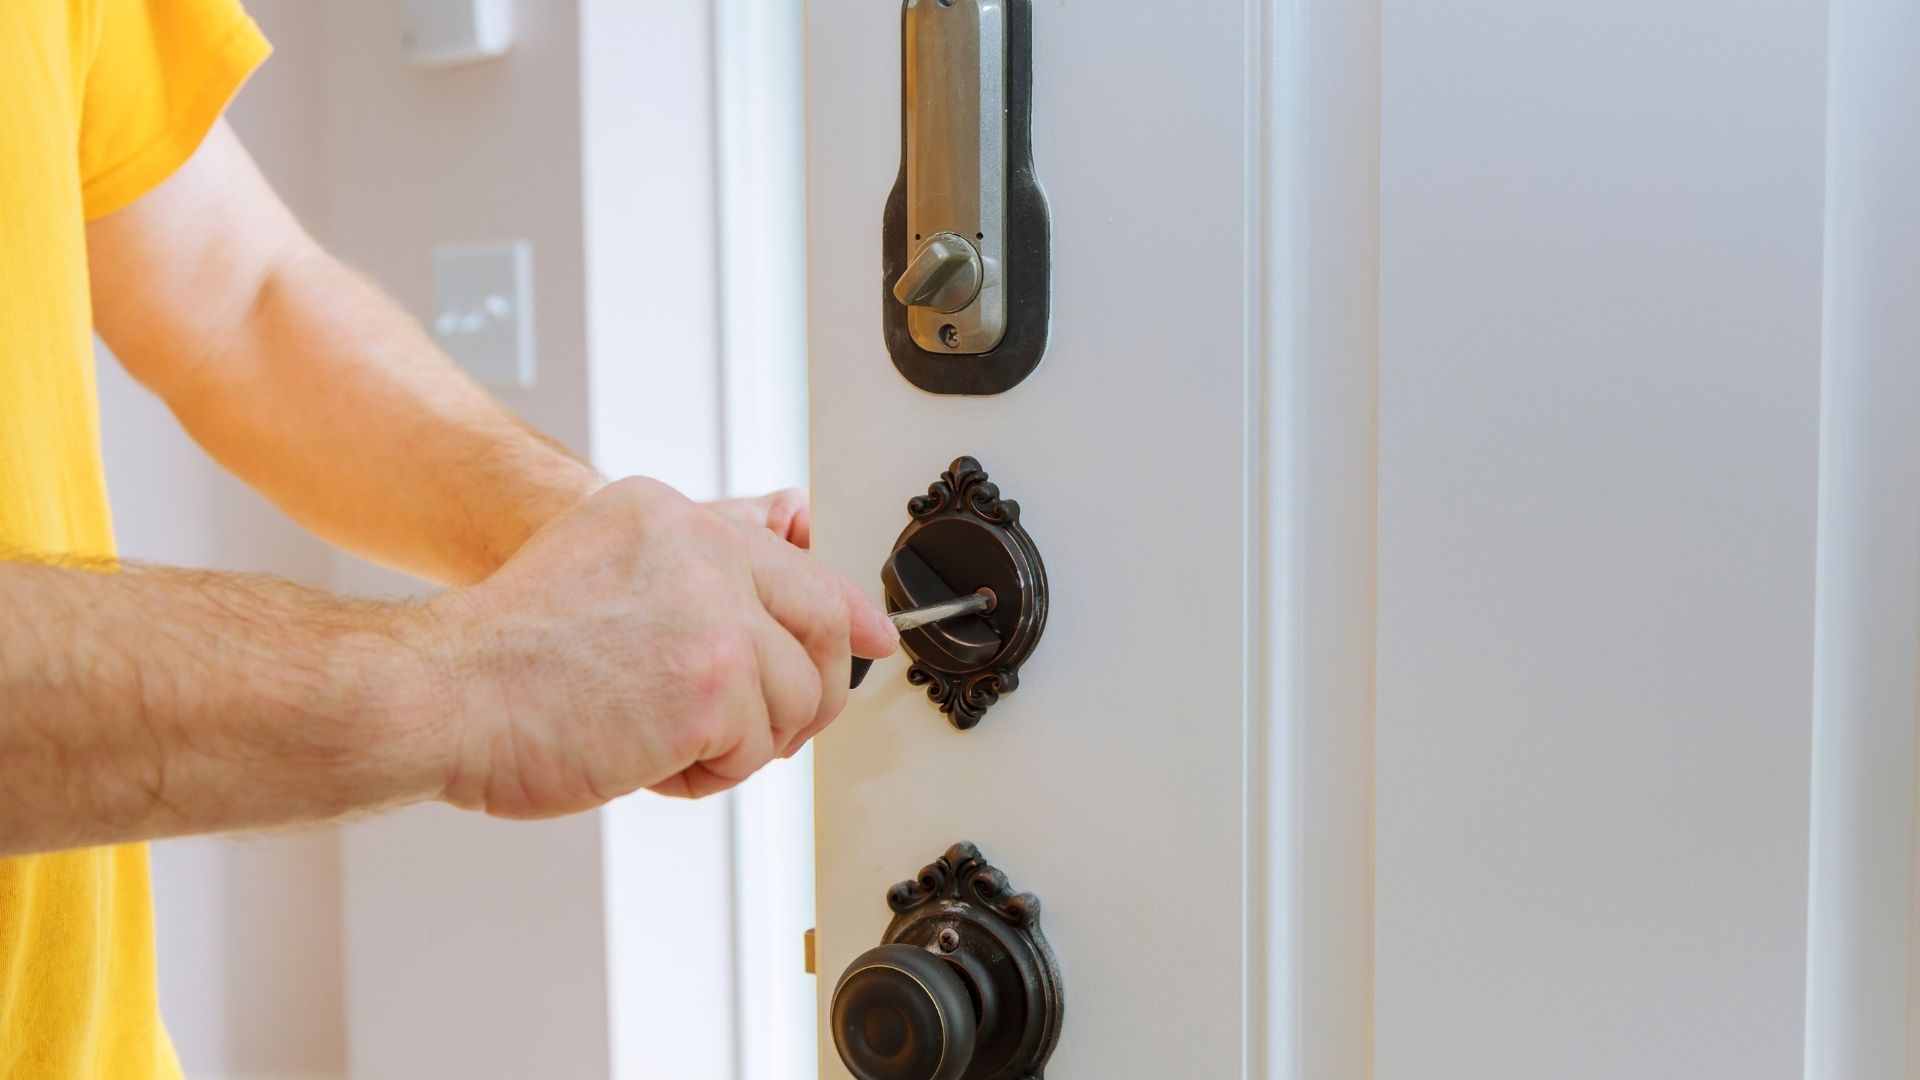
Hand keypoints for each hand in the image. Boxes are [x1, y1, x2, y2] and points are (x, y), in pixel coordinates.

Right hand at [412, 477, 896, 814]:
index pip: (798, 563)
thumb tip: (796, 517)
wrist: (439, 693)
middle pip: (823, 626)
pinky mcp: (712, 688)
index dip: (846, 613)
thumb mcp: (604, 559)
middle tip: (765, 727)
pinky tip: (646, 761)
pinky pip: (754, 749)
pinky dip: (705, 775)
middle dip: (809, 691)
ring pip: (794, 700)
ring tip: (662, 743)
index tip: (873, 638)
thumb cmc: (504, 653)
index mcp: (673, 517)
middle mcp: (702, 551)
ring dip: (739, 743)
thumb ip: (698, 551)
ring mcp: (713, 617)